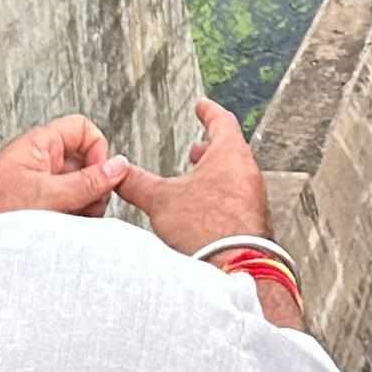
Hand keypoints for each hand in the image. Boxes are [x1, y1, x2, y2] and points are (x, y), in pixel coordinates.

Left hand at [0, 115, 126, 217]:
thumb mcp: (45, 195)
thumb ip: (86, 182)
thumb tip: (118, 166)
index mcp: (40, 144)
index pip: (83, 129)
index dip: (97, 149)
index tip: (99, 175)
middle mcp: (42, 161)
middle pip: (87, 163)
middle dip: (92, 187)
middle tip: (82, 206)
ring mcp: (41, 185)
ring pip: (81, 189)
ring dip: (82, 207)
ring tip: (65, 221)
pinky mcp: (40, 208)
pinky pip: (69, 208)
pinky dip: (71, 220)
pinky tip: (58, 231)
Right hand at [113, 98, 273, 261]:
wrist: (235, 266)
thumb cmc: (207, 229)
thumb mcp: (161, 200)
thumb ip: (137, 183)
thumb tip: (117, 173)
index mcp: (230, 154)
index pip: (222, 121)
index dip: (208, 111)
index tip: (202, 106)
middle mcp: (247, 172)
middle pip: (230, 149)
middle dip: (209, 148)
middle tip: (196, 149)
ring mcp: (254, 198)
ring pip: (234, 176)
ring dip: (215, 175)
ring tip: (196, 183)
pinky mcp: (253, 221)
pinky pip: (237, 200)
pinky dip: (221, 197)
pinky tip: (205, 213)